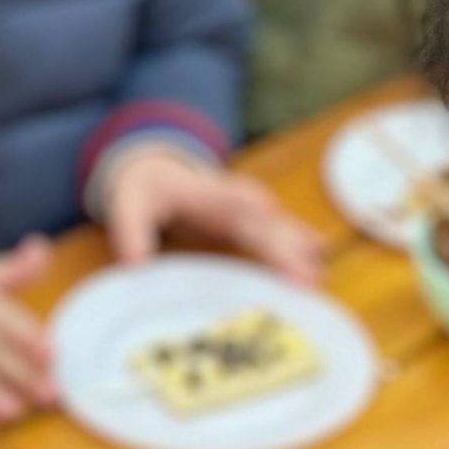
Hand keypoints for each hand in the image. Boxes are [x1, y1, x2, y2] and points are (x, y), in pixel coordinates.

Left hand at [103, 148, 325, 284]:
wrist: (158, 172)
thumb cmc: (145, 191)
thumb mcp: (128, 205)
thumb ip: (130, 233)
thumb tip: (135, 264)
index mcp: (208, 195)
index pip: (234, 204)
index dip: (254, 218)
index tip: (270, 227)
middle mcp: (236, 200)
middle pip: (266, 224)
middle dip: (286, 248)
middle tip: (308, 277)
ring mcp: (250, 210)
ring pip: (280, 230)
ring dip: (299, 250)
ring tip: (319, 276)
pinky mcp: (255, 221)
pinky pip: (281, 234)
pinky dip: (300, 245)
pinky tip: (321, 258)